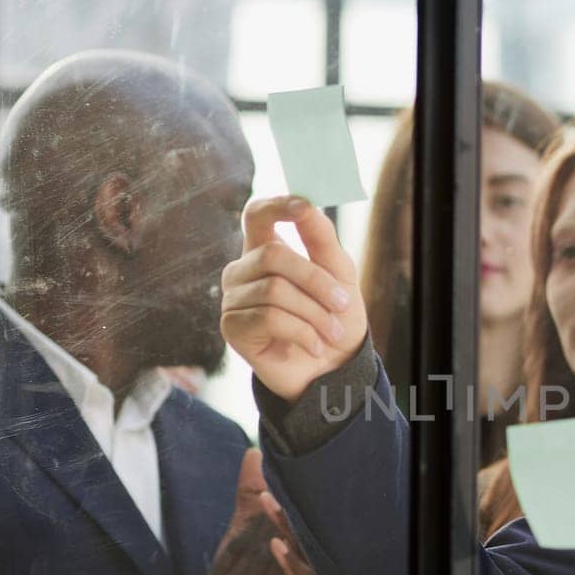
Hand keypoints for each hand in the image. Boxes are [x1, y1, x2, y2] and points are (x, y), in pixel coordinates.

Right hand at [221, 195, 367, 402]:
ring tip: (332, 333)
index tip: (303, 206)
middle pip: (273, 255)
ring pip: (275, 290)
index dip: (276, 206)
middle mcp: (242, 270)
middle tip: (343, 305)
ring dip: (315, 314)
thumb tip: (306, 203)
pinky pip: (269, 318)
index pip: (257, 215)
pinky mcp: (232, 327)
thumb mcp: (339, 274)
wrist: (332, 371)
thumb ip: (321, 237)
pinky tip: (314, 346)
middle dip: (316, 281)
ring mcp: (233, 298)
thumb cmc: (333, 319)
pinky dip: (303, 332)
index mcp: (265, 249)